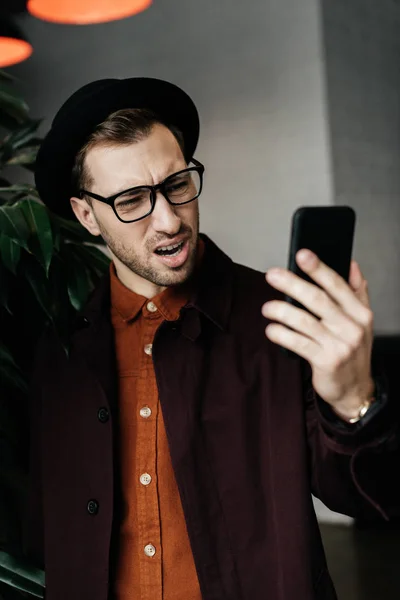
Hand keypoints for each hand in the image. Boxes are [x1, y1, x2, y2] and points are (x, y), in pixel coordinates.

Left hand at [261, 250, 374, 420]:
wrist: (355, 389)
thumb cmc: (353, 351)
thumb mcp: (361, 321)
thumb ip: (356, 292)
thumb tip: (351, 264)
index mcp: (360, 313)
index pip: (337, 285)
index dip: (318, 268)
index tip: (302, 254)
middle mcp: (351, 327)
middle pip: (318, 299)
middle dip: (292, 284)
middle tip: (273, 275)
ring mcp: (339, 345)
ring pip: (304, 321)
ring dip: (281, 311)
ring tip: (267, 307)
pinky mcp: (325, 362)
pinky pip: (298, 343)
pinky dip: (282, 334)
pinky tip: (271, 329)